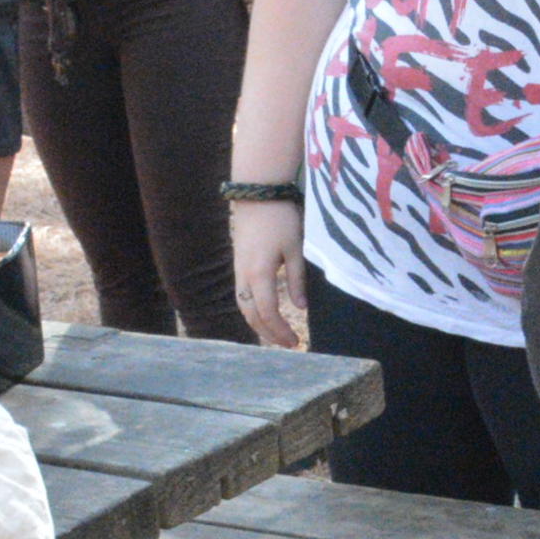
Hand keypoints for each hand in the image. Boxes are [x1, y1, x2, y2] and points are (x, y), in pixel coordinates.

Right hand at [235, 199, 307, 346]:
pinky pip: (242, 296)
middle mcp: (244, 276)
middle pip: (252, 315)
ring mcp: (238, 270)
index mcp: (259, 274)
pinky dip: (252, 311)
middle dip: (269, 333)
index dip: (280, 330)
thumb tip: (301, 308)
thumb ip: (297, 280)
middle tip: (289, 344)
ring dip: (258, 324)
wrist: (257, 194)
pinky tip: (264, 315)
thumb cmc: (280, 218)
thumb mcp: (296, 249)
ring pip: (243, 307)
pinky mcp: (239, 264)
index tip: (296, 341)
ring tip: (276, 335)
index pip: (268, 313)